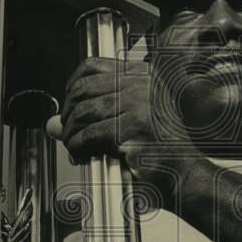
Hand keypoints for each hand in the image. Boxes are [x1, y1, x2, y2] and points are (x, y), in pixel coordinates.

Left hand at [47, 56, 201, 209]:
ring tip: (74, 147)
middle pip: (84, 88)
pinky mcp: (134, 127)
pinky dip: (78, 146)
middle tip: (67, 132)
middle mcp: (142, 84)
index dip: (72, 85)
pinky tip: (81, 154)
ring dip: (71, 133)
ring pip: (84, 112)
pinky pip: (90, 134)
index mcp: (143, 75)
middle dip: (67, 113)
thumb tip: (54, 122)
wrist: (187, 175)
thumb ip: (91, 117)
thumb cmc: (163, 151)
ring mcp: (140, 104)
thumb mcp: (126, 124)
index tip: (67, 104)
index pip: (94, 66)